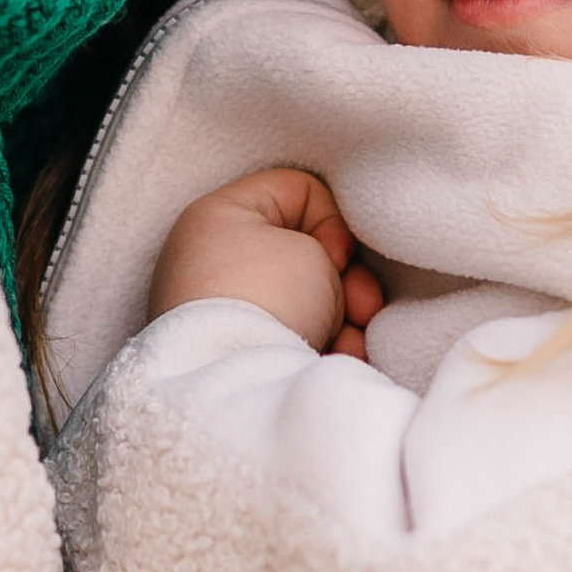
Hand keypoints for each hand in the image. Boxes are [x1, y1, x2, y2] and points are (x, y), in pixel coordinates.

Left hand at [147, 168, 386, 359]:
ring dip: (342, 320)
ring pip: (306, 303)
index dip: (333, 221)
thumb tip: (330, 282)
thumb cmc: (268, 296)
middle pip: (305, 255)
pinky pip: (292, 342)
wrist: (234, 379)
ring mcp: (221, 312)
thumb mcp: (311, 246)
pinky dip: (322, 350)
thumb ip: (328, 247)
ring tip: (350, 341)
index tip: (338, 256)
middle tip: (360, 303)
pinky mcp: (234, 357)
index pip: (298, 191)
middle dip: (346, 282)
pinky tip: (337, 362)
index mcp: (216, 217)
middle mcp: (210, 262)